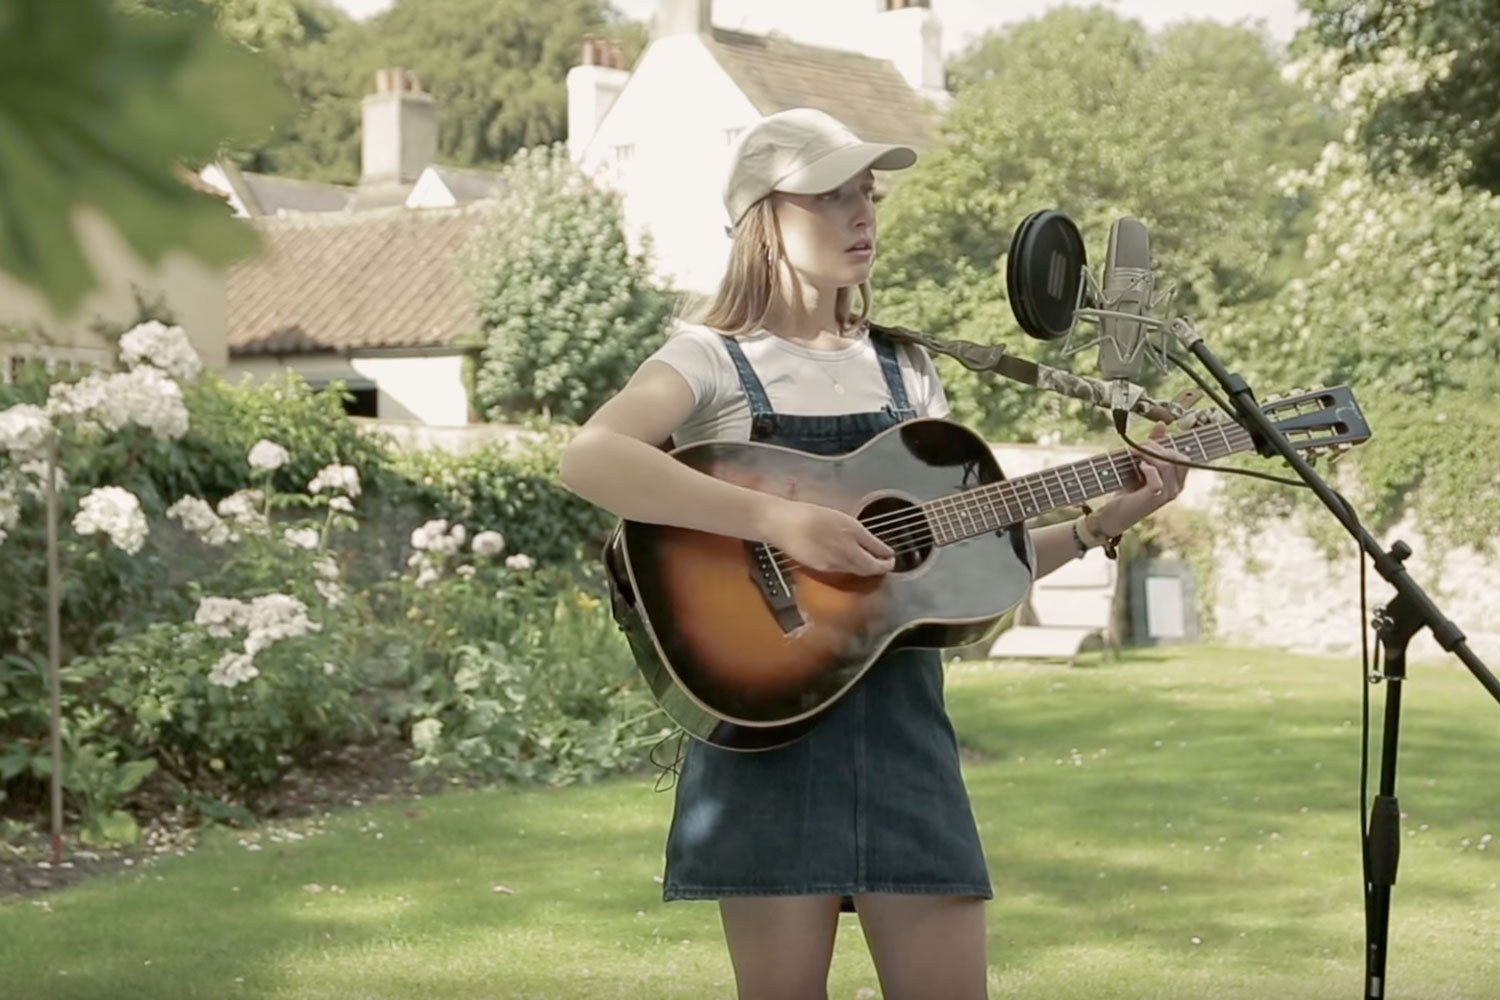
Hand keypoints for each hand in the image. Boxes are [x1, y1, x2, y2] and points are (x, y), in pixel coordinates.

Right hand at [759, 498, 896, 575]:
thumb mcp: (840, 518)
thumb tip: (874, 545)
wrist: (784, 523)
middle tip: (886, 564)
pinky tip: (847, 560)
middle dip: (881, 567)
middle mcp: (848, 550)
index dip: (887, 557)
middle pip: (871, 567)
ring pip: (858, 571)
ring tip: (869, 562)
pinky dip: (850, 568)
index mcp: (854, 532)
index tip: (891, 557)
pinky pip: (842, 570)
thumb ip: (858, 533)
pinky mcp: (822, 568)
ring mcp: (835, 562)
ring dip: (866, 568)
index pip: (879, 550)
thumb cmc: (810, 514)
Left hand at [1097, 421, 1188, 533]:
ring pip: (1167, 464)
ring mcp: (1167, 494)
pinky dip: (1147, 467)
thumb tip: (1162, 424)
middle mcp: (1176, 488)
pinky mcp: (1154, 498)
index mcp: (1177, 481)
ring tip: (1133, 456)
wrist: (1113, 514)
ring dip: (1148, 454)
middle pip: (1177, 457)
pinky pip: (1158, 476)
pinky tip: (1138, 467)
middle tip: (1137, 449)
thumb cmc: (1127, 490)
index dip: (1166, 446)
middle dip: (1156, 447)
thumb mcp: (1142, 464)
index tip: (1148, 444)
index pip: (1183, 457)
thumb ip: (1153, 446)